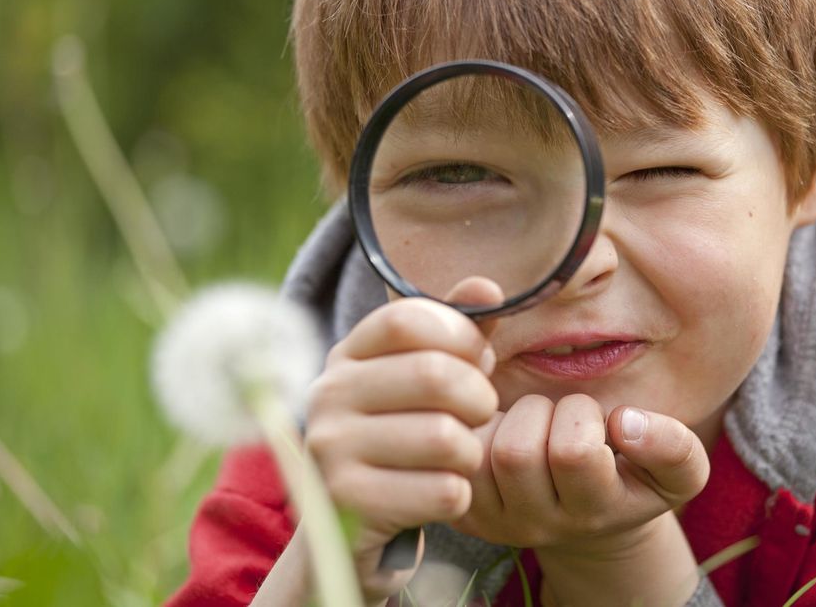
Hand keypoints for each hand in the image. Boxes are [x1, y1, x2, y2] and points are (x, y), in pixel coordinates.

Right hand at [303, 278, 501, 602]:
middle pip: (435, 375)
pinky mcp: (349, 504)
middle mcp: (327, 394)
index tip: (476, 360)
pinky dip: (459, 495)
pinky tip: (438, 492)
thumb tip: (489, 289)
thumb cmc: (403, 436)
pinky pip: (444, 492)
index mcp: (347, 353)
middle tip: (478, 415)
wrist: (354, 526)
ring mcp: (331, 449)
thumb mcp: (424, 378)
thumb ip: (459, 331)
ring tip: (457, 457)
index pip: (409, 318)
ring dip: (471, 453)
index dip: (461, 337)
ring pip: (446, 439)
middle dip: (479, 399)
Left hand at [454, 393, 709, 603]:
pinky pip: (458, 456)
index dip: (586, 416)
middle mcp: (541, 527)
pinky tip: (506, 431)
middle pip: (517, 452)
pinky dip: (479, 430)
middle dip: (542, 411)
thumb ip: (674, 447)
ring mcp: (497, 522)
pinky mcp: (466, 511)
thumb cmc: (632, 479)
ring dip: (509, 419)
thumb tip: (626, 422)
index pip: (573, 453)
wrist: (590, 523)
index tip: (606, 419)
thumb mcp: (676, 471)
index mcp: (596, 513)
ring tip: (536, 423)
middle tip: (563, 416)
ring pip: (483, 452)